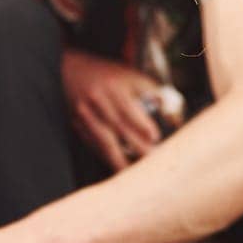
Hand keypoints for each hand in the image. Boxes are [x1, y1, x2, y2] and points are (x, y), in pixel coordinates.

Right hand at [60, 49, 163, 170]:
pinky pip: (92, 144)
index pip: (129, 107)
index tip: (155, 137)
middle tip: (152, 159)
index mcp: (113, 86)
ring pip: (103, 140)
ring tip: (133, 173)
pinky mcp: (77, 123)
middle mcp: (98, 100)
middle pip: (118, 127)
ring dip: (119, 159)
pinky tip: (116, 166)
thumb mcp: (131, 75)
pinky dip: (105, 156)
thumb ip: (151, 91)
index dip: (142, 124)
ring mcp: (85, 113)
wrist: (71, 69)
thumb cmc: (108, 74)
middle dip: (136, 146)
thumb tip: (171, 113)